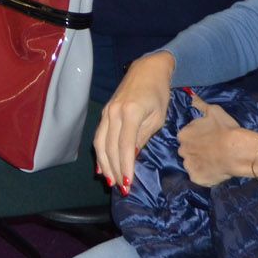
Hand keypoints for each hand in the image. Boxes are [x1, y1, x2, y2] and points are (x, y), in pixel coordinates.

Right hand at [94, 51, 174, 191]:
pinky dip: (99, 153)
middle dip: (114, 170)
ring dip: (104, 164)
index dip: (125, 167)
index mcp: (130, 113)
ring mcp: (107, 112)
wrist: (148, 69)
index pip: (124, 146)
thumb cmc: (158, 93)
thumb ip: (143, 136)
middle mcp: (114, 112)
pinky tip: (102, 166)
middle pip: (109, 147)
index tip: (128, 185)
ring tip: (110, 181)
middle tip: (121, 189)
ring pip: (100, 143)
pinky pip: (99, 135)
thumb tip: (131, 157)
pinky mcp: (105, 112)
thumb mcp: (158, 116)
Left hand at [176, 97, 257, 187]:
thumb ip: (199, 104)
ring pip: (191, 164)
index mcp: (183, 134)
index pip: (185, 137)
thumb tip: (191, 96)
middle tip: (211, 150)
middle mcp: (182, 150)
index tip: (207, 139)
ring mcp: (189, 166)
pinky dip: (205, 175)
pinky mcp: (196, 179)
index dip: (196, 138)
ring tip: (214, 161)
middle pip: (187, 151)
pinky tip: (215, 170)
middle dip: (195, 150)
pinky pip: (198, 177)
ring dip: (199, 163)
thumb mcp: (213, 111)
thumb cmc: (226, 129)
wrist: (238, 151)